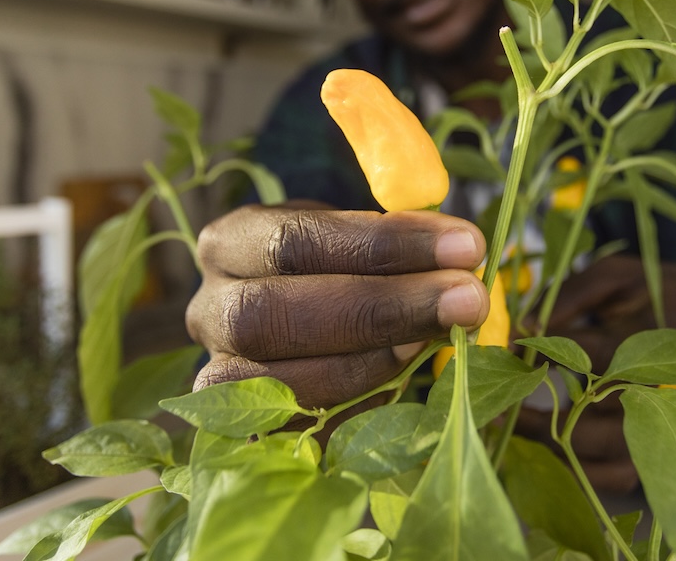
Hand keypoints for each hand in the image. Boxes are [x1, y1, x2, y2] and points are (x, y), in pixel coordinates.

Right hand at [185, 201, 488, 409]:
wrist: (307, 326)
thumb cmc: (339, 272)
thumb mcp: (353, 240)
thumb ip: (393, 243)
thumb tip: (462, 254)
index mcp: (230, 243)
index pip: (296, 239)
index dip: (382, 244)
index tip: (464, 247)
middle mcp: (209, 311)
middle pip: (275, 312)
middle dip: (381, 307)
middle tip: (466, 300)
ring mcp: (217, 378)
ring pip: (276, 382)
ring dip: (373, 363)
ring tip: (439, 341)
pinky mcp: (241, 435)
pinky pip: (294, 435)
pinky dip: (357, 414)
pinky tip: (410, 393)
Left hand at [517, 254, 675, 493]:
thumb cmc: (658, 293)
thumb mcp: (618, 276)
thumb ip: (574, 294)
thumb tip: (528, 323)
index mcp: (645, 349)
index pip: (582, 359)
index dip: (538, 357)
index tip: (507, 354)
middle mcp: (653, 397)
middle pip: (586, 421)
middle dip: (535, 417)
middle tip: (497, 407)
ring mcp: (657, 431)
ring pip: (595, 457)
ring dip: (548, 444)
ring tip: (510, 428)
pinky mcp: (654, 452)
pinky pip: (609, 476)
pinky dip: (574, 468)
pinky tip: (544, 448)